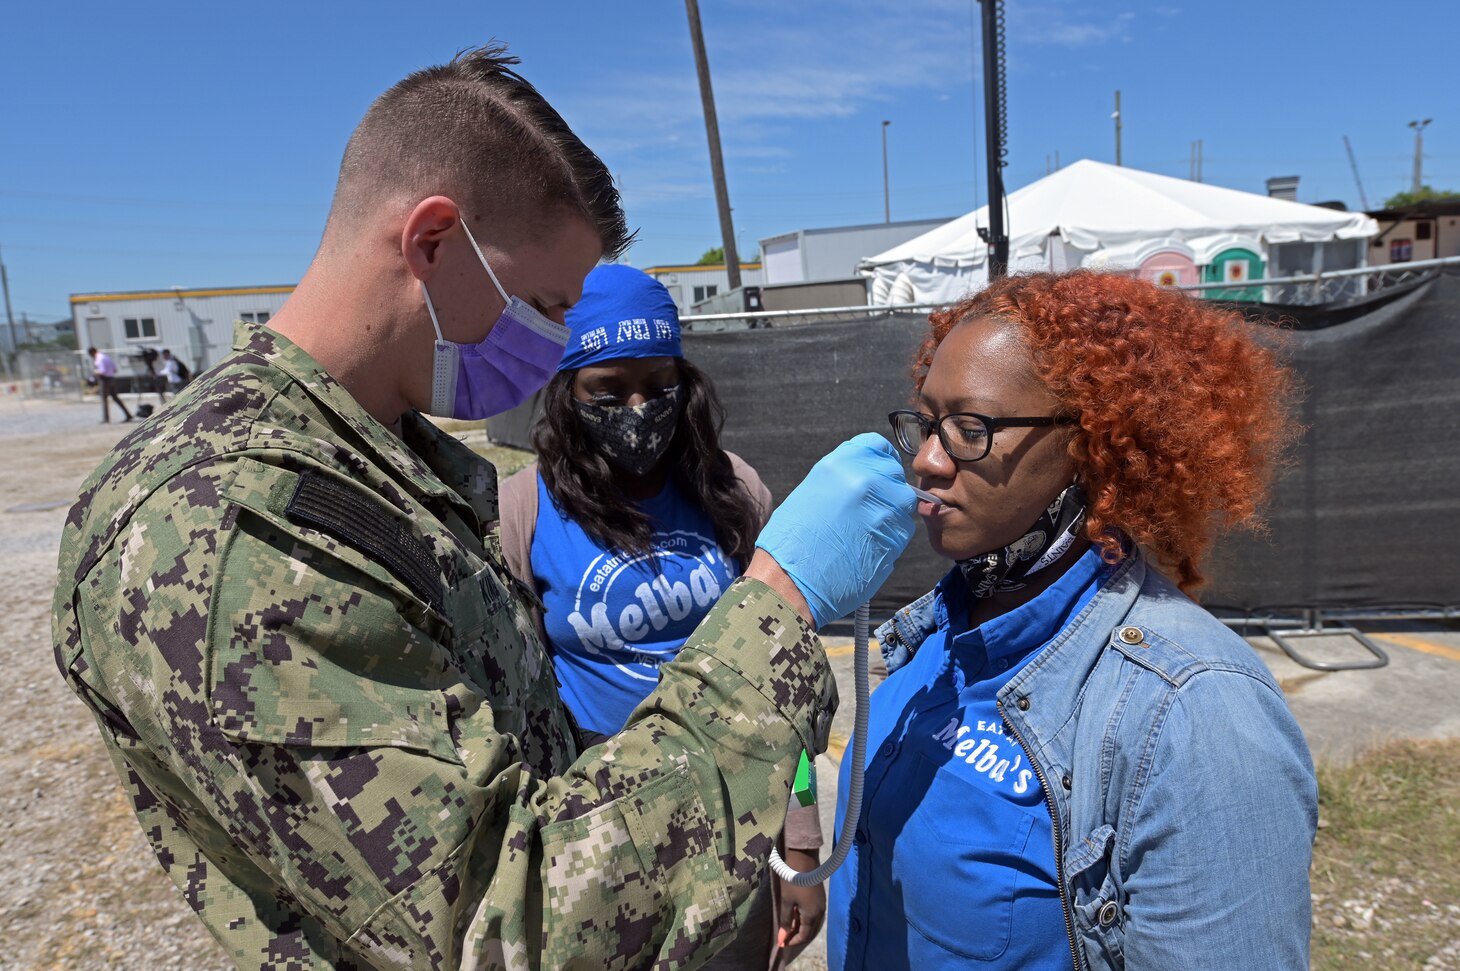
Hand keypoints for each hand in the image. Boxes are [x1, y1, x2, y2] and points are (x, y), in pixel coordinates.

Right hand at [755, 433, 916, 627]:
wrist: (789, 582)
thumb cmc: (791, 541)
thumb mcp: (811, 492)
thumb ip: (843, 480)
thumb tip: (865, 480)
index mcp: (841, 464)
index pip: (877, 446)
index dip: (878, 461)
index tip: (875, 473)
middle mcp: (867, 481)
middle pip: (894, 474)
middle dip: (886, 489)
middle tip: (866, 509)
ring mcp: (884, 510)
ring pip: (903, 503)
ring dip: (889, 514)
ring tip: (861, 533)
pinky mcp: (895, 539)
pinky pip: (902, 530)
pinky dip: (890, 536)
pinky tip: (866, 547)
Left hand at [776, 849, 825, 964]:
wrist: (804, 859)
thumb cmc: (792, 881)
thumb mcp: (787, 901)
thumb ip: (786, 921)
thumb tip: (783, 938)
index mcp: (812, 915)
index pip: (803, 936)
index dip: (792, 942)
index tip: (781, 944)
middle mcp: (820, 912)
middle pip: (809, 932)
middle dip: (797, 937)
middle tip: (784, 938)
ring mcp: (822, 905)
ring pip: (812, 924)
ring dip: (801, 928)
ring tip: (788, 928)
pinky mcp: (820, 898)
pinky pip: (814, 916)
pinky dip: (805, 920)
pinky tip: (795, 917)